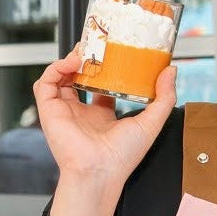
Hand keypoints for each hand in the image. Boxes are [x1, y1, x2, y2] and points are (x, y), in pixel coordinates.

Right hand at [32, 49, 177, 189]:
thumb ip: (164, 96)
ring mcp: (64, 111)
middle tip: (99, 44)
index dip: (106, 69)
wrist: (100, 171)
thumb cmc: (123, 156)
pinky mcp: (49, 111)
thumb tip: (171, 71)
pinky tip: (72, 62)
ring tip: (85, 50)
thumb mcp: (152, 122)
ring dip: (71, 60)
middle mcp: (82, 112)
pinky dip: (55, 68)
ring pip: (60, 76)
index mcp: (103, 116)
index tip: (115, 54)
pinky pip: (45, 83)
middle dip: (87, 59)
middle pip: (79, 77)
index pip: (101, 86)